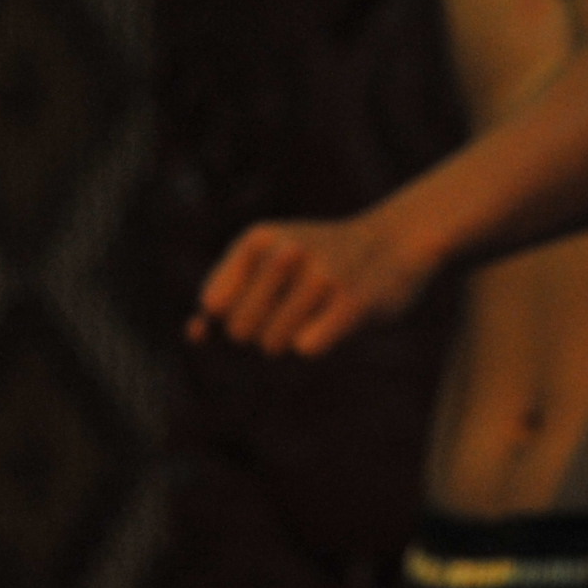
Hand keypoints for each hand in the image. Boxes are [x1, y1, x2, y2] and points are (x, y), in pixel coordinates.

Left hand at [188, 211, 438, 358]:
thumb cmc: (314, 268)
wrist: (394, 244)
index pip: (212, 305)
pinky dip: (318, 343)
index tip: (259, 300)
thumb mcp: (264, 268)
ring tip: (318, 309)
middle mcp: (287, 249)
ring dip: (291, 339)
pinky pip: (306, 349)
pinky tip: (337, 318)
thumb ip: (224, 302)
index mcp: (258, 238)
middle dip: (260, 332)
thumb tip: (194, 332)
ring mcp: (322, 275)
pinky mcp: (353, 302)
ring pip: (272, 344)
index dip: (232, 315)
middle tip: (292, 307)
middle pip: (239, 330)